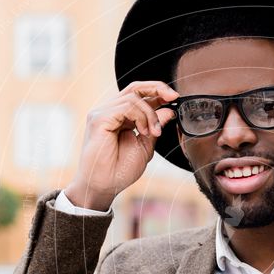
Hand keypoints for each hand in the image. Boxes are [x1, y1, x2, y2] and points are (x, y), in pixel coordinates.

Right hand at [64, 81, 178, 210]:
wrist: (104, 186)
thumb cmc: (120, 170)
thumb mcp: (145, 146)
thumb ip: (155, 126)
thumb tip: (169, 110)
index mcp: (121, 117)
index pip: (139, 95)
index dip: (158, 92)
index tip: (175, 98)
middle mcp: (110, 112)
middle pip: (135, 87)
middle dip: (157, 88)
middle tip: (173, 97)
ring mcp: (102, 113)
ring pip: (133, 97)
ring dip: (150, 114)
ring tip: (153, 133)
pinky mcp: (98, 118)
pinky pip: (125, 106)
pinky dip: (140, 116)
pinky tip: (143, 132)